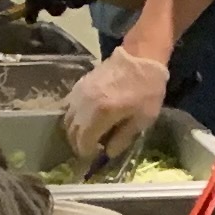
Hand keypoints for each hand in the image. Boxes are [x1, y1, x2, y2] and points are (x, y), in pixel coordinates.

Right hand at [61, 44, 168, 163]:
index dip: (87, 153)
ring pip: (67, 119)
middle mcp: (85, 104)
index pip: (84, 141)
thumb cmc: (147, 89)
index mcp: (101, 114)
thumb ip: (123, 138)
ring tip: (87, 136)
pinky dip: (73, 117)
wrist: (141, 56)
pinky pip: (69, 106)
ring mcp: (80, 93)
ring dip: (74, 131)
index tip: (94, 157)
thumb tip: (108, 153)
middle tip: (89, 150)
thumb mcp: (143, 119)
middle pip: (72, 131)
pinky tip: (84, 120)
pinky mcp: (80, 85)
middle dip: (78, 144)